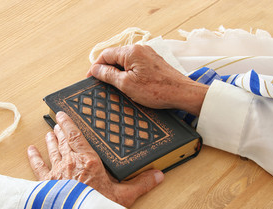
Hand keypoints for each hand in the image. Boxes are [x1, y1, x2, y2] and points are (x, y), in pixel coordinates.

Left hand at [27, 111, 163, 207]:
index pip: (76, 136)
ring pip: (52, 150)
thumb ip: (141, 184)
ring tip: (48, 133)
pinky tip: (30, 150)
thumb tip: (159, 175)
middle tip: (57, 123)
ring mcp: (56, 172)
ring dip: (50, 140)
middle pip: (64, 141)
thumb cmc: (98, 207)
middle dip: (61, 131)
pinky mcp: (46, 184)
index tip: (63, 114)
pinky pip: (38, 167)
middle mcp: (70, 162)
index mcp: (89, 161)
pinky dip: (34, 157)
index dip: (69, 123)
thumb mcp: (123, 196)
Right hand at [87, 45, 207, 115]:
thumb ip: (108, 75)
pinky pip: (135, 66)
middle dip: (107, 71)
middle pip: (115, 57)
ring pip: (125, 62)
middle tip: (101, 85)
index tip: (91, 78)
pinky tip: (129, 86)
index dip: (96, 67)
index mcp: (131, 52)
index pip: (106, 55)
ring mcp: (148, 55)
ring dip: (118, 74)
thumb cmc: (158, 90)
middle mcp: (140, 49)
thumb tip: (96, 70)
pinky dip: (128, 74)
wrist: (182, 93)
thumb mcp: (126, 84)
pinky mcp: (153, 63)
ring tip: (116, 88)